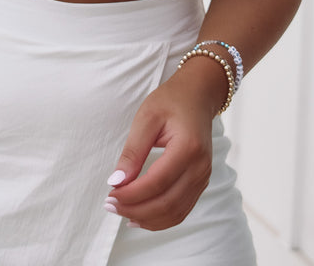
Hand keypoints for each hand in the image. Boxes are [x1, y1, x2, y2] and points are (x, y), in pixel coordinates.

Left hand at [104, 71, 217, 230]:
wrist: (198, 95)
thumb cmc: (171, 101)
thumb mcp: (146, 117)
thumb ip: (132, 151)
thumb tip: (116, 181)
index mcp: (188, 148)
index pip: (157, 183)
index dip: (132, 195)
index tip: (110, 195)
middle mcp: (200, 167)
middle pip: (167, 203)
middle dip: (135, 209)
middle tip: (110, 205)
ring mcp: (204, 177)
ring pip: (175, 213)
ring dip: (147, 219)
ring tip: (121, 212)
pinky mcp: (201, 183)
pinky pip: (181, 210)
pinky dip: (160, 218)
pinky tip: (140, 215)